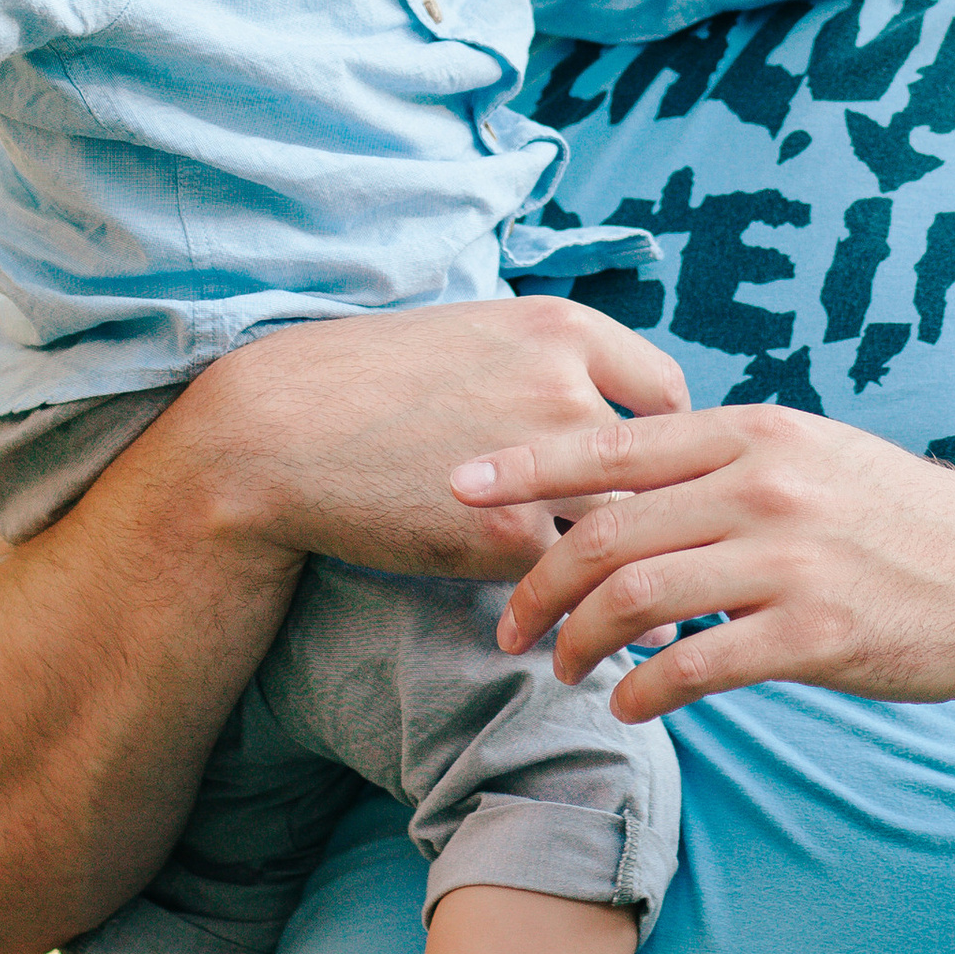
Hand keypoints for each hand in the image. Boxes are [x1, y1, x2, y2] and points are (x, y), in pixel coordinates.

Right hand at [180, 293, 693, 580]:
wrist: (280, 430)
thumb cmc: (375, 382)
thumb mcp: (477, 336)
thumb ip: (553, 365)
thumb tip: (619, 423)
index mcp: (562, 328)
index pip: (667, 396)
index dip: (665, 445)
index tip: (650, 481)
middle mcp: (567, 388)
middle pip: (658, 472)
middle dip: (663, 518)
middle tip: (674, 556)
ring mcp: (544, 467)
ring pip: (625, 534)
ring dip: (634, 574)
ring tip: (645, 609)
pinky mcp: (508, 539)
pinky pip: (569, 582)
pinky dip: (573, 605)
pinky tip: (565, 625)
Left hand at [452, 400, 954, 722]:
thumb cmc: (898, 518)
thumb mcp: (810, 457)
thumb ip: (722, 463)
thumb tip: (625, 483)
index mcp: (755, 432)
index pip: (611, 445)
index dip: (524, 466)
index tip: (456, 484)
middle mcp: (763, 485)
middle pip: (606, 532)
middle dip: (535, 583)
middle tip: (505, 626)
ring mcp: (790, 558)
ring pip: (639, 600)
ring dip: (580, 642)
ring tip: (561, 670)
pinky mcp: (818, 632)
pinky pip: (700, 667)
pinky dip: (647, 690)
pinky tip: (631, 705)